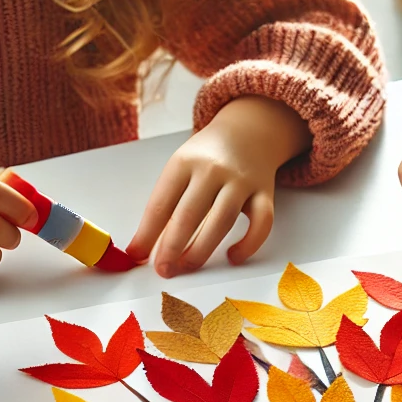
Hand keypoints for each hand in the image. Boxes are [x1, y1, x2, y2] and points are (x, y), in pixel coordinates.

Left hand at [128, 97, 310, 276]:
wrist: (248, 131)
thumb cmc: (207, 156)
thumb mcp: (181, 167)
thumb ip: (168, 201)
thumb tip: (147, 245)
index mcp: (184, 162)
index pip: (160, 204)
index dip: (147, 234)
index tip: (137, 256)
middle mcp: (213, 170)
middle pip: (189, 214)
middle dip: (172, 247)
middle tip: (163, 270)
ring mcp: (241, 181)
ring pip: (222, 221)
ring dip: (203, 250)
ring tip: (188, 267)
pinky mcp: (265, 193)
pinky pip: (261, 224)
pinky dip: (248, 245)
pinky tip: (233, 257)